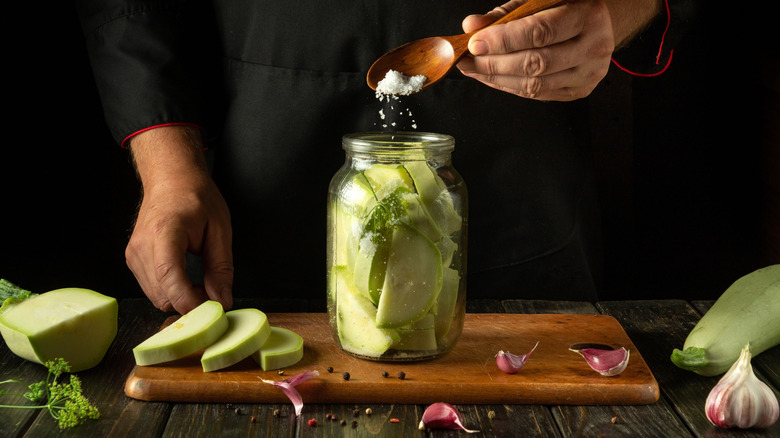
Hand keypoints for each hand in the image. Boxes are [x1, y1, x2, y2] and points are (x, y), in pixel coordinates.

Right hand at [126, 126, 233, 313]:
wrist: (171, 179)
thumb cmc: (196, 197)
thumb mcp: (219, 230)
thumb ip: (221, 268)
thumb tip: (223, 301)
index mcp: (164, 232)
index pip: (170, 276)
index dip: (189, 300)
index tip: (211, 309)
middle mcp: (142, 246)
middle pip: (162, 294)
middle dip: (190, 303)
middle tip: (214, 293)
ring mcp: (133, 254)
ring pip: (156, 297)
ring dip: (181, 299)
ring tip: (202, 284)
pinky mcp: (132, 260)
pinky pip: (152, 289)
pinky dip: (171, 292)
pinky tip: (187, 280)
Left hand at [457, 0, 660, 100]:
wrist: (599, 24)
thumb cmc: (567, 7)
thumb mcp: (540, 0)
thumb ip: (506, 14)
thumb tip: (471, 25)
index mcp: (588, 16)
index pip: (540, 32)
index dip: (503, 40)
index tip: (475, 42)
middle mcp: (594, 47)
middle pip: (536, 63)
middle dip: (494, 63)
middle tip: (467, 60)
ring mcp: (589, 74)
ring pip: (535, 84)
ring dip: (497, 79)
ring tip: (474, 70)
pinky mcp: (579, 91)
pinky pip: (538, 94)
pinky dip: (510, 87)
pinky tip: (492, 78)